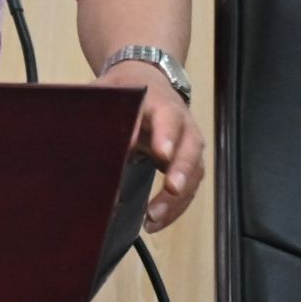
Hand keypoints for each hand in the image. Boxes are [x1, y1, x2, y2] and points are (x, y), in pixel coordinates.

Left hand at [95, 62, 205, 231]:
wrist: (148, 79)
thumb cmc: (124, 89)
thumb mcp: (110, 92)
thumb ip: (107, 113)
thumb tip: (106, 143)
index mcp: (160, 101)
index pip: (168, 117)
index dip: (166, 135)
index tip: (160, 153)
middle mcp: (182, 123)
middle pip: (189, 147)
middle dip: (181, 169)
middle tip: (172, 189)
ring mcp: (188, 144)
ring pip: (194, 172)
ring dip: (177, 198)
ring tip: (153, 218)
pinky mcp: (188, 163)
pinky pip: (189, 188)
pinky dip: (175, 208)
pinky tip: (155, 222)